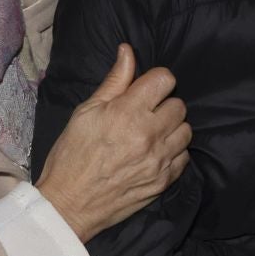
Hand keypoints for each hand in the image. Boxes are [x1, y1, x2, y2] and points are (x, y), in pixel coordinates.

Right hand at [37, 45, 190, 241]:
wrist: (68, 205)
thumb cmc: (71, 155)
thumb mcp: (85, 112)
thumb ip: (114, 81)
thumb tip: (128, 51)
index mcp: (128, 112)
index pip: (165, 79)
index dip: (155, 81)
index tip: (144, 90)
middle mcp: (149, 134)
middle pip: (179, 105)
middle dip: (163, 105)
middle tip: (144, 114)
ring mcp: (159, 160)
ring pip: (186, 130)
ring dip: (171, 128)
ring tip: (151, 134)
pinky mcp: (164, 181)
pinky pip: (184, 157)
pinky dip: (173, 152)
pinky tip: (154, 154)